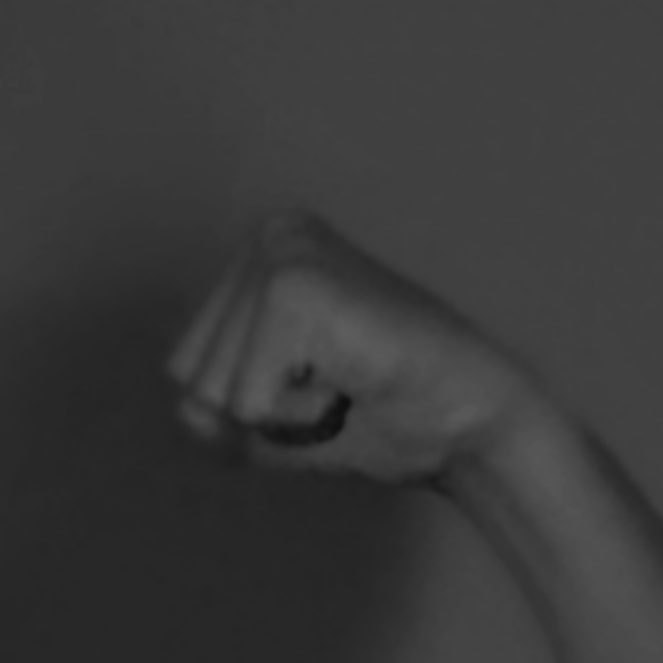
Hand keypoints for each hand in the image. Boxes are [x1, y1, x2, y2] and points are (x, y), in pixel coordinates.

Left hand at [165, 207, 544, 490]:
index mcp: (261, 254)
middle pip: (190, 375)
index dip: (251, 408)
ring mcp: (284, 253)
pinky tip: (355, 384)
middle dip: (261, 412)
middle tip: (343, 386)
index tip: (329, 385)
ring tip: (349, 383)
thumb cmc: (386, 417)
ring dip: (282, 416)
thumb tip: (193, 409)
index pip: (188, 369)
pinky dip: (298, 419)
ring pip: (213, 389)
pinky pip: (246, 401)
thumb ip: (210, 420)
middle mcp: (271, 235)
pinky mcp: (295, 287)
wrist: (475, 427)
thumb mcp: (271, 425)